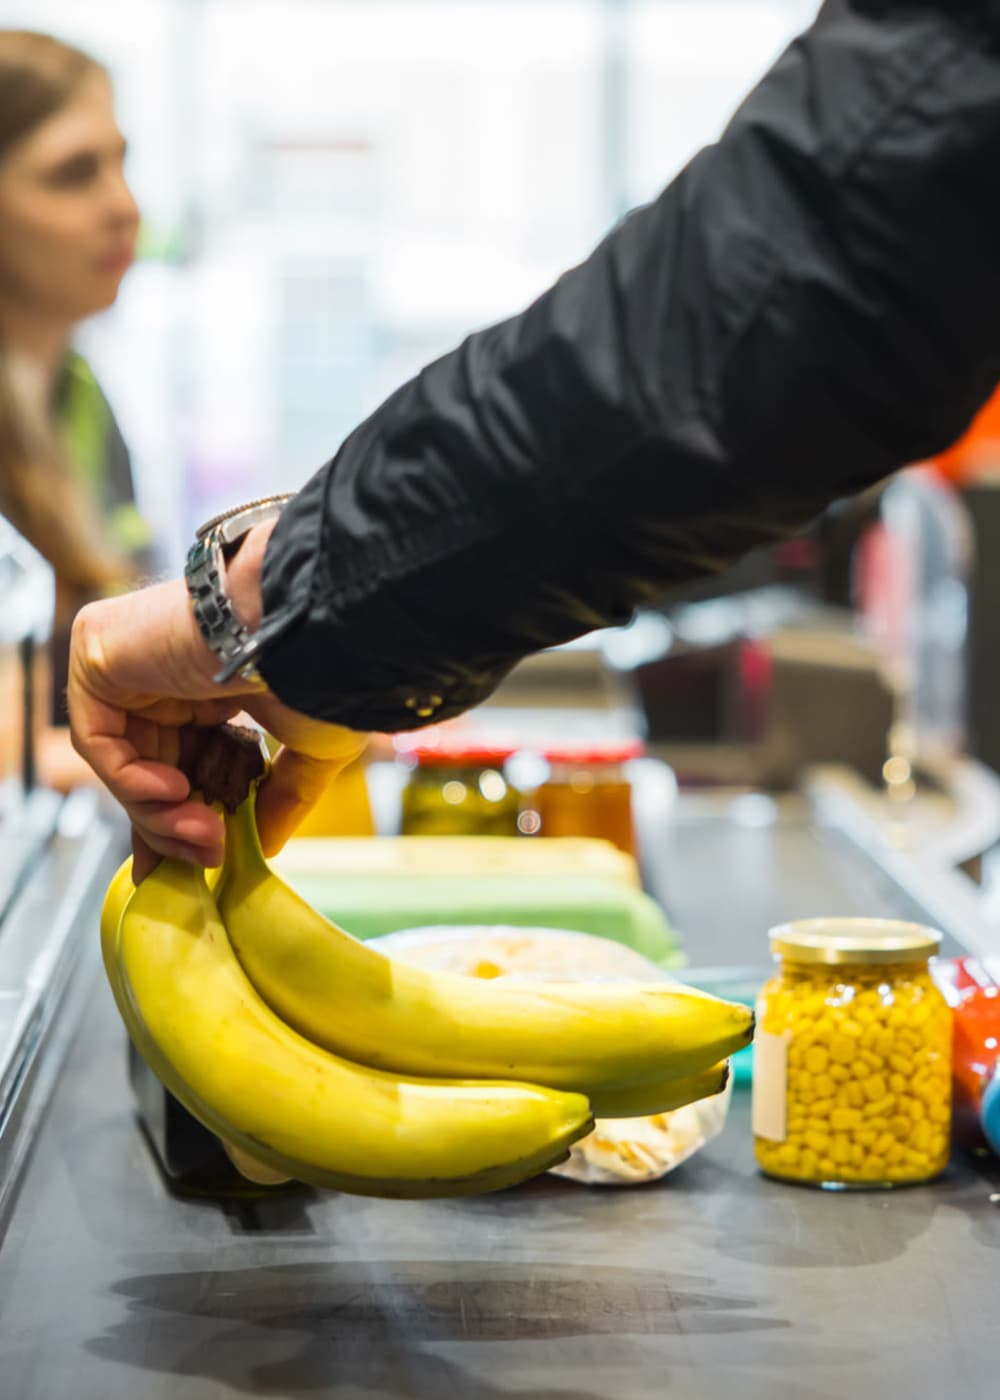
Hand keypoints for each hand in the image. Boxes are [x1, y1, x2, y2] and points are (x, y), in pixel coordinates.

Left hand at [68, 576, 365, 879]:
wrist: (306, 623)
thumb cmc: (323, 668)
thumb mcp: (312, 750)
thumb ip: (284, 796)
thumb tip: (267, 845)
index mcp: (210, 691)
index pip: (178, 764)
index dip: (178, 820)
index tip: (190, 866)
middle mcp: (164, 677)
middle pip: (147, 772)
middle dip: (171, 826)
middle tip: (206, 858)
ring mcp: (130, 664)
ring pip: (122, 765)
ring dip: (159, 813)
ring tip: (205, 835)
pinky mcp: (99, 655)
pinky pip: (98, 741)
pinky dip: (130, 780)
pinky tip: (173, 792)